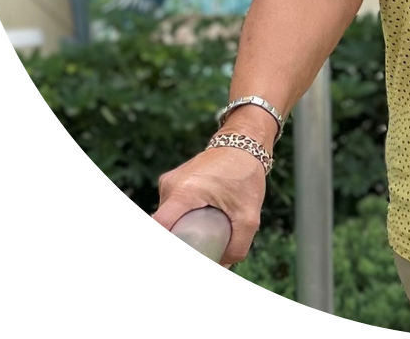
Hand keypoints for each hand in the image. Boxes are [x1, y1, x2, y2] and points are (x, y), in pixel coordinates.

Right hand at [152, 145, 267, 267]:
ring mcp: (169, 182)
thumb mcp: (249, 215)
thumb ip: (237, 246)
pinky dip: (184, 217)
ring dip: (182, 228)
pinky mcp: (172, 181)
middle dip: (181, 237)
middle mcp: (170, 185)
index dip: (169, 237)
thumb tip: (222, 266)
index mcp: (184, 192)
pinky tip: (201, 218)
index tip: (190, 245)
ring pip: (168, 218)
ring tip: (205, 229)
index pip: (160, 226)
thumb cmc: (246, 175)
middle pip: (164, 226)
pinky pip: (172, 208)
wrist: (244, 142)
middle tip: (201, 245)